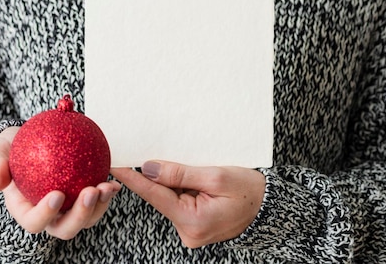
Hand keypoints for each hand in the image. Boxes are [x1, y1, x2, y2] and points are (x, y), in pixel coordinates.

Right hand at [0, 126, 120, 238]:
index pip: (35, 222)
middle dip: (80, 216)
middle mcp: (49, 215)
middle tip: (90, 192)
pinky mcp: (84, 196)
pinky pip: (98, 200)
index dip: (46, 214)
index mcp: (25, 210)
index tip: (57, 194)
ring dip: (100, 206)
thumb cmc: (12, 146)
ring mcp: (69, 208)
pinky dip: (108, 193)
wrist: (32, 139)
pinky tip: (115, 181)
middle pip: (65, 228)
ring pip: (87, 218)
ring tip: (107, 186)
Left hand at [111, 161, 264, 247]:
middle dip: (163, 175)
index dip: (133, 178)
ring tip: (199, 172)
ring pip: (171, 198)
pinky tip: (197, 180)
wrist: (270, 207)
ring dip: (177, 182)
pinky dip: (183, 189)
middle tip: (165, 153)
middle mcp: (188, 232)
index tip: (115, 165)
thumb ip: (180, 173)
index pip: (154, 195)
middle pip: (163, 196)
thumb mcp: (215, 176)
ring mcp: (191, 232)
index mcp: (193, 221)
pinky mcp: (195, 226)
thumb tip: (149, 168)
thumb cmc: (249, 191)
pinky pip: (180, 202)